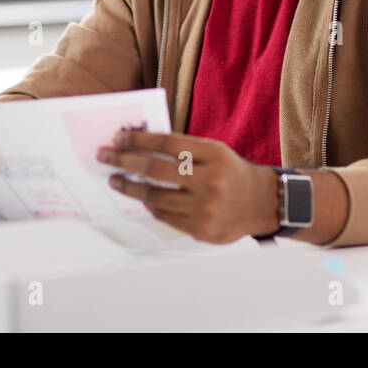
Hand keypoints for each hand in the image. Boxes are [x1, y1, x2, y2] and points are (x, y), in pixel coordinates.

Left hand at [96, 131, 278, 243]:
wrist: (263, 203)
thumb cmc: (231, 171)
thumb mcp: (214, 151)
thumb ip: (183, 148)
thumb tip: (140, 145)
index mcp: (214, 155)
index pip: (167, 144)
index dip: (139, 140)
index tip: (118, 138)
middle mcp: (210, 182)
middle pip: (156, 170)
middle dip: (124, 161)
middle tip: (104, 156)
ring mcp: (205, 208)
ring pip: (155, 197)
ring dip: (129, 187)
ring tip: (116, 179)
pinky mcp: (201, 229)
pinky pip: (165, 216)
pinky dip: (150, 204)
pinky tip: (141, 197)